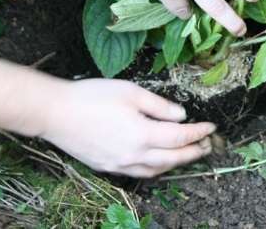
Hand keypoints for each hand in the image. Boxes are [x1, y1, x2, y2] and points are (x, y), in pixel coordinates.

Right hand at [38, 78, 215, 177]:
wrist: (54, 112)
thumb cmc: (89, 96)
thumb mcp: (128, 91)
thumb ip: (158, 105)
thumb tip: (180, 116)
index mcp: (142, 133)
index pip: (180, 136)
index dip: (198, 132)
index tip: (211, 127)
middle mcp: (134, 154)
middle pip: (173, 158)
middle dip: (193, 152)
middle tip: (206, 145)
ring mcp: (120, 164)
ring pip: (157, 170)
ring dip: (175, 164)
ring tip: (185, 155)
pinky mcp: (107, 166)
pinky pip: (138, 173)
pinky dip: (154, 169)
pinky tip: (155, 162)